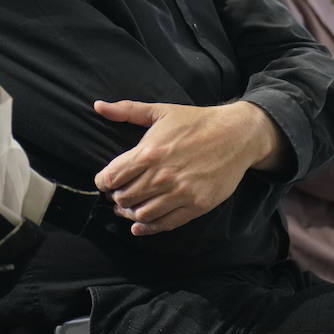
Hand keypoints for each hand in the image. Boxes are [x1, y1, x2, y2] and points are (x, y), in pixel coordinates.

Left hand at [92, 100, 282, 235]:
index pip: (111, 177)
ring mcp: (179, 193)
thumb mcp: (161, 111)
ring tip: (129, 207)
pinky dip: (148, 227)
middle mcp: (161, 175)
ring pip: (141, 213)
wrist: (236, 135)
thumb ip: (127, 110)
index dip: (103, 182)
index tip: (105, 182)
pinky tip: (140, 224)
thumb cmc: (196, 122)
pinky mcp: (196, 206)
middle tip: (118, 194)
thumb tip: (98, 106)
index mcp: (148, 152)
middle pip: (124, 198)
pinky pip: (164, 223)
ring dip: (130, 213)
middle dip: (116, 197)